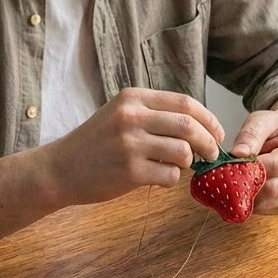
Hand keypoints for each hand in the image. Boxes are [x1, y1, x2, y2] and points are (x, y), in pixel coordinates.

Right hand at [41, 88, 222, 205]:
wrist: (59, 169)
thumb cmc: (96, 144)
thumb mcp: (121, 114)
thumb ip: (156, 115)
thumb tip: (202, 127)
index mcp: (132, 98)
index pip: (185, 103)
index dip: (209, 119)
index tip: (217, 133)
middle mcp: (131, 117)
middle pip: (189, 126)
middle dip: (209, 142)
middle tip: (212, 154)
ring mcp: (130, 144)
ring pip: (183, 152)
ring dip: (188, 163)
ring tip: (175, 166)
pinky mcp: (129, 172)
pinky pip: (170, 176)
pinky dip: (171, 179)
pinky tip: (157, 178)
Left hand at [230, 108, 277, 213]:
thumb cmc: (277, 131)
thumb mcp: (264, 120)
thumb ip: (251, 133)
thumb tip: (238, 154)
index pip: (276, 166)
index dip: (251, 166)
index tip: (233, 161)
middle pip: (273, 189)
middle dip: (248, 182)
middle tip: (229, 174)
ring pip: (267, 203)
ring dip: (247, 194)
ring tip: (235, 179)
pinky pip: (264, 210)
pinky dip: (250, 202)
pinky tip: (243, 188)